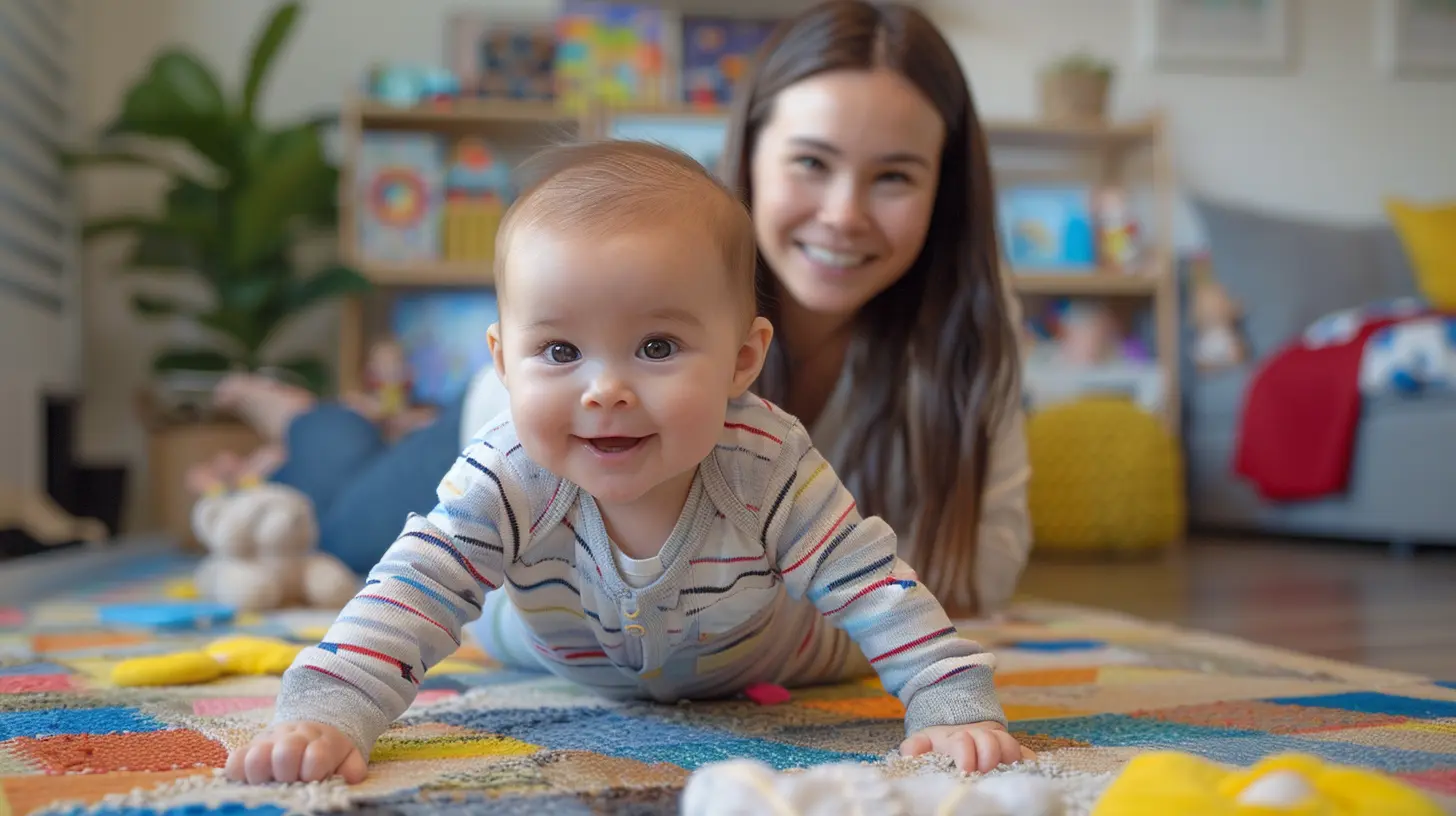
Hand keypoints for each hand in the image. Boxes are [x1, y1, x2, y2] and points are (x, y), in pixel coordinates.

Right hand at [225, 721, 367, 784]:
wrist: (310, 729)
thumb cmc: (329, 752)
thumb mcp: (348, 757)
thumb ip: (352, 768)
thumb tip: (349, 778)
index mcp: (321, 741)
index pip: (316, 756)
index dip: (313, 771)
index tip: (314, 779)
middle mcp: (292, 738)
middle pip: (285, 753)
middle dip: (288, 773)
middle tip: (291, 782)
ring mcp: (268, 742)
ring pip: (256, 756)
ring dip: (262, 774)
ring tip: (269, 782)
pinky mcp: (247, 749)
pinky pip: (234, 761)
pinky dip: (239, 773)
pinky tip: (251, 781)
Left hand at [899, 721, 1035, 773]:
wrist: (957, 731)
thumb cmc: (938, 745)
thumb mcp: (922, 742)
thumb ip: (914, 747)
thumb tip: (909, 754)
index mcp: (956, 739)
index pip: (963, 742)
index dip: (965, 754)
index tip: (964, 771)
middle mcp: (979, 738)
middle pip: (990, 740)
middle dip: (989, 754)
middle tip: (984, 771)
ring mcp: (997, 744)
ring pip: (1010, 744)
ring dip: (1010, 756)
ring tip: (1006, 771)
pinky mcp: (1011, 753)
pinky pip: (1026, 754)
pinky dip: (1029, 761)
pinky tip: (1029, 770)